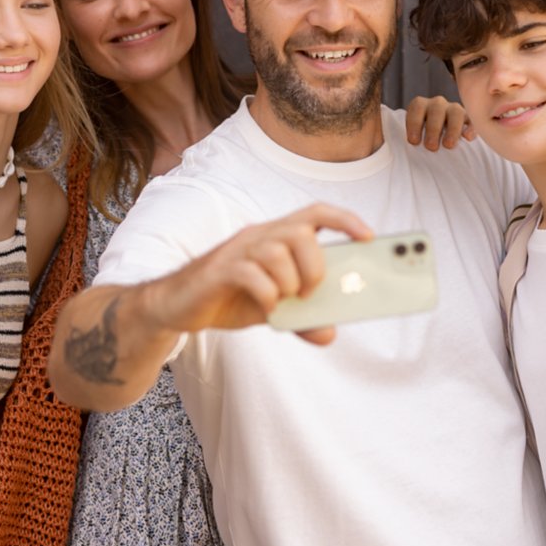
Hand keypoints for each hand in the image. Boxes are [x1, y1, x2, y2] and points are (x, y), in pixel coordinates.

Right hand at [148, 204, 374, 345]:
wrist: (176, 306)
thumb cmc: (229, 297)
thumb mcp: (272, 310)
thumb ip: (301, 319)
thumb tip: (329, 333)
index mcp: (276, 237)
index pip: (315, 213)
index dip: (344, 219)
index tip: (368, 236)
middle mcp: (258, 235)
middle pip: (300, 231)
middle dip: (315, 264)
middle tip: (311, 291)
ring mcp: (238, 250)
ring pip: (277, 251)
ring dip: (290, 282)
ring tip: (284, 301)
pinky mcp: (219, 269)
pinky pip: (252, 274)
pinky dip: (268, 295)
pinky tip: (266, 309)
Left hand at [404, 95, 474, 150]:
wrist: (436, 141)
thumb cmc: (419, 141)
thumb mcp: (408, 136)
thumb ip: (399, 137)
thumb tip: (380, 145)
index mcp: (420, 106)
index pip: (416, 107)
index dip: (414, 123)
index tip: (413, 142)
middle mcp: (437, 105)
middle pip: (435, 110)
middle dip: (433, 128)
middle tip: (431, 147)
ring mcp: (454, 110)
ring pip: (455, 112)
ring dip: (452, 129)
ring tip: (448, 145)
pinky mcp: (469, 119)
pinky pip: (472, 120)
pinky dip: (470, 128)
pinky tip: (468, 138)